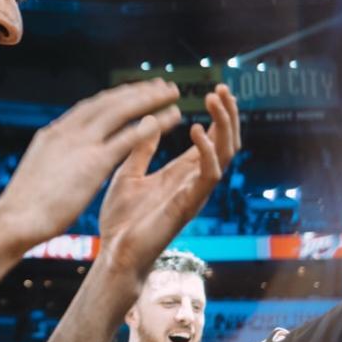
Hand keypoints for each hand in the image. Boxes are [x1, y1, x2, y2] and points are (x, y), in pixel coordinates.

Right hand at [0, 79, 181, 248]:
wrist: (14, 219)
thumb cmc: (23, 207)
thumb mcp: (39, 173)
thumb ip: (54, 161)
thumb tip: (58, 162)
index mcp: (54, 133)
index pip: (90, 107)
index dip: (116, 98)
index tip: (134, 92)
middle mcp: (68, 131)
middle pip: (109, 102)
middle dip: (137, 91)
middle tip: (161, 85)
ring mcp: (81, 144)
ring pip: (122, 111)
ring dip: (150, 99)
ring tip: (173, 93)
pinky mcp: (94, 163)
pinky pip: (129, 137)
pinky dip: (151, 125)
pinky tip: (171, 118)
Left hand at [99, 84, 240, 276]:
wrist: (115, 253)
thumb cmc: (122, 220)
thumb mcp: (128, 174)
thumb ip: (141, 150)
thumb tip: (150, 120)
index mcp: (180, 173)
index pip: (209, 139)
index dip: (216, 115)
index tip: (215, 89)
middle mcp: (193, 181)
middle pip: (224, 142)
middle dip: (227, 115)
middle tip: (222, 89)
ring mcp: (194, 193)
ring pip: (225, 154)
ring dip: (223, 125)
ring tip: (216, 101)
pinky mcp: (188, 204)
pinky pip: (208, 175)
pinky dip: (206, 151)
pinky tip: (197, 131)